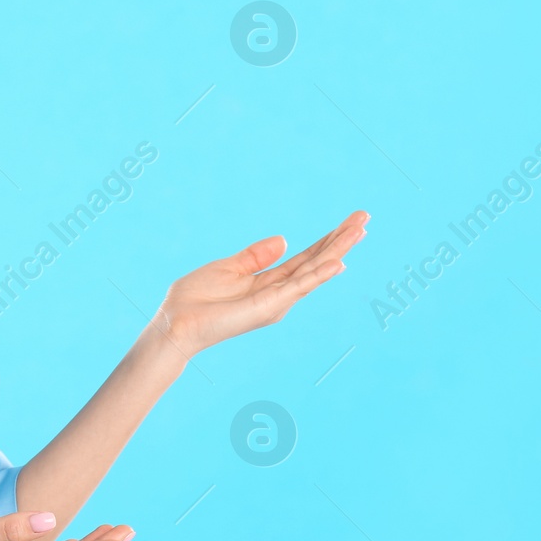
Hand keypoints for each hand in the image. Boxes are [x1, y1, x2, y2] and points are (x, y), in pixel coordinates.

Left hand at [151, 209, 369, 357]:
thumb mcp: (228, 267)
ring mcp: (277, 301)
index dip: (327, 240)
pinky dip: (319, 275)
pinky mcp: (269, 306)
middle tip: (364, 218)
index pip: (306, 258)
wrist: (175, 323)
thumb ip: (256, 255)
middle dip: (340, 240)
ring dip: (338, 250)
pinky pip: (299, 287)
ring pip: (315, 271)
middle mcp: (279, 293)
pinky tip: (339, 263)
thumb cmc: (195, 300)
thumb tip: (284, 239)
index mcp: (269, 282)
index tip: (350, 221)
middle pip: (317, 262)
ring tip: (359, 230)